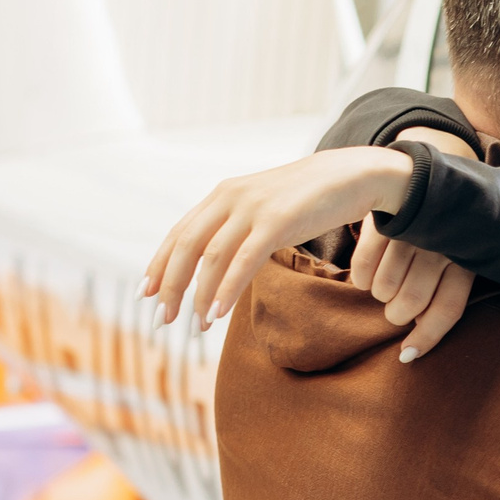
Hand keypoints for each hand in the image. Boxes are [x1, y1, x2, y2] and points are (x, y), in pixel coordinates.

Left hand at [142, 146, 415, 328]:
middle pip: (187, 246)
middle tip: (163, 318)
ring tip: (196, 325)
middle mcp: (230, 198)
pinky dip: (227, 289)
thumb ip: (240, 224)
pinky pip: (244, 260)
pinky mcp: (278, 220)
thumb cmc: (311, 197)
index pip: (180, 233)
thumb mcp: (265, 207)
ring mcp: (253, 208)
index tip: (147, 294)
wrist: (352, 175)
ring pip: (211, 257)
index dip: (160, 265)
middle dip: (171, 286)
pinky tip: (218, 313)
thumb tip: (219, 257)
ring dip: (199, 295)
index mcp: (223, 195)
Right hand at [348, 224, 473, 362]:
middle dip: (397, 315)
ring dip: (380, 294)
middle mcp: (441, 245)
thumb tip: (414, 346)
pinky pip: (363, 267)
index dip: (427, 337)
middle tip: (394, 308)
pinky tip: (367, 275)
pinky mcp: (383, 221)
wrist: (416, 185)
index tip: (407, 356)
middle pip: (412, 302)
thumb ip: (438, 299)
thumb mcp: (450, 264)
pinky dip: (362, 279)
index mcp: (464, 259)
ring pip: (385, 288)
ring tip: (384, 285)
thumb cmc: (435, 238)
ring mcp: (411, 231)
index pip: (448, 309)